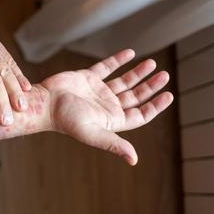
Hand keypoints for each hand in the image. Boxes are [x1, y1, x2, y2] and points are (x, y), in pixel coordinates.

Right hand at [42, 49, 172, 165]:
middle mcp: (107, 105)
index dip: (155, 106)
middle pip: (135, 96)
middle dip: (150, 86)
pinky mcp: (88, 77)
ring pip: (124, 81)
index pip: (140, 114)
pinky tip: (131, 53)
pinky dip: (118, 60)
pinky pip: (106, 67)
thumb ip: (114, 143)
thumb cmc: (66, 120)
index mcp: (112, 120)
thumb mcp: (92, 133)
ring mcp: (98, 91)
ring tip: (152, 63)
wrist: (45, 103)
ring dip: (138, 73)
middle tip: (164, 75)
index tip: (168, 95)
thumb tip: (134, 160)